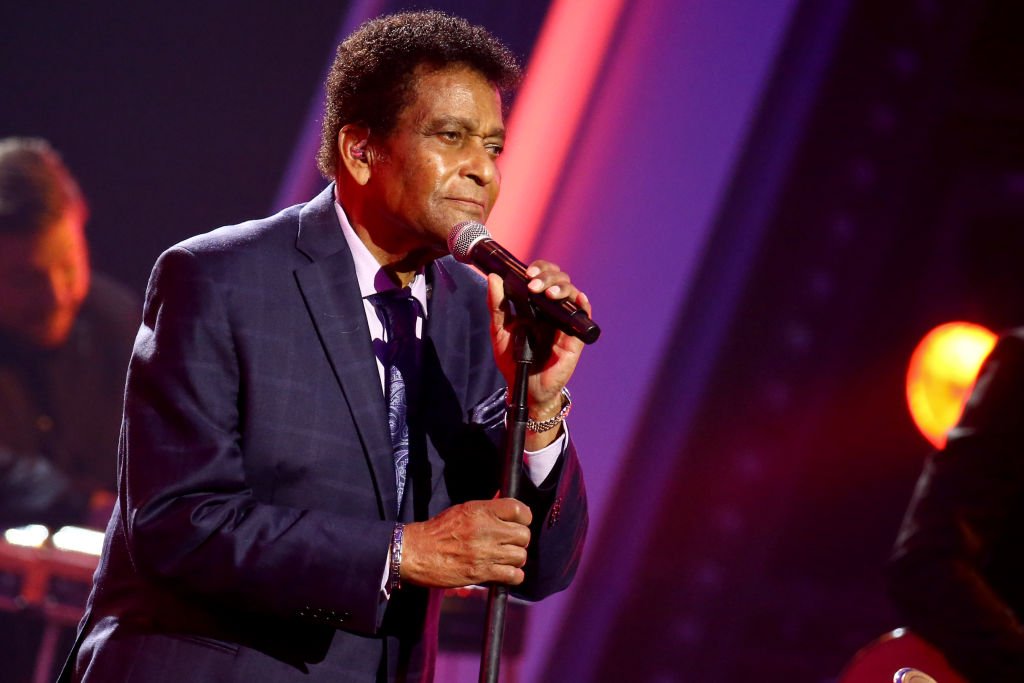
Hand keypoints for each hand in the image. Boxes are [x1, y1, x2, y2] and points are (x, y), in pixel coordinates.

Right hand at [400, 498, 531, 586]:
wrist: (415, 552)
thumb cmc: (437, 531)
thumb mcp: (462, 511)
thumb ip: (487, 510)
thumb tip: (507, 510)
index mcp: (480, 511)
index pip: (519, 510)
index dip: (523, 517)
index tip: (519, 522)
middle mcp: (486, 530)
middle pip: (523, 535)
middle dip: (519, 540)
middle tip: (508, 543)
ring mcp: (485, 552)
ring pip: (521, 556)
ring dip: (515, 559)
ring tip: (504, 559)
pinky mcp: (481, 573)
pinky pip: (514, 575)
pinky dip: (513, 576)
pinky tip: (503, 572)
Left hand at [488, 262, 591, 448]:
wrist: (523, 386)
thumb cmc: (513, 360)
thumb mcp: (499, 331)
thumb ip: (496, 306)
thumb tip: (493, 278)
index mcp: (536, 304)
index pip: (543, 276)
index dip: (540, 268)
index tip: (528, 272)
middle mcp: (552, 309)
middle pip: (559, 280)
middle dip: (548, 276)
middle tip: (533, 283)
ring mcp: (564, 322)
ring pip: (572, 294)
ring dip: (561, 288)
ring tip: (547, 293)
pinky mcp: (574, 337)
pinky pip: (584, 317)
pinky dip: (583, 306)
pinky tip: (577, 300)